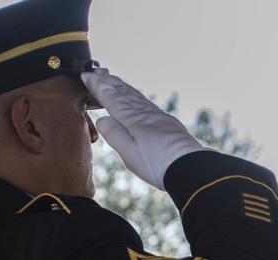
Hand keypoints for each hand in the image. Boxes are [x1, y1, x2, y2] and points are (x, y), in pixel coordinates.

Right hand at [81, 69, 204, 188]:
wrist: (191, 169)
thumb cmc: (159, 166)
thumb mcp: (130, 155)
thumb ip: (114, 135)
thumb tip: (102, 119)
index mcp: (133, 120)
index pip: (111, 98)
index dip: (97, 87)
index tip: (86, 76)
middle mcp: (145, 113)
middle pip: (123, 93)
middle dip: (108, 82)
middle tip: (96, 72)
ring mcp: (157, 116)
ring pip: (135, 96)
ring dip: (121, 86)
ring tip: (112, 79)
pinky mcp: (167, 123)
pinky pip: (146, 103)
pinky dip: (135, 96)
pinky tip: (135, 98)